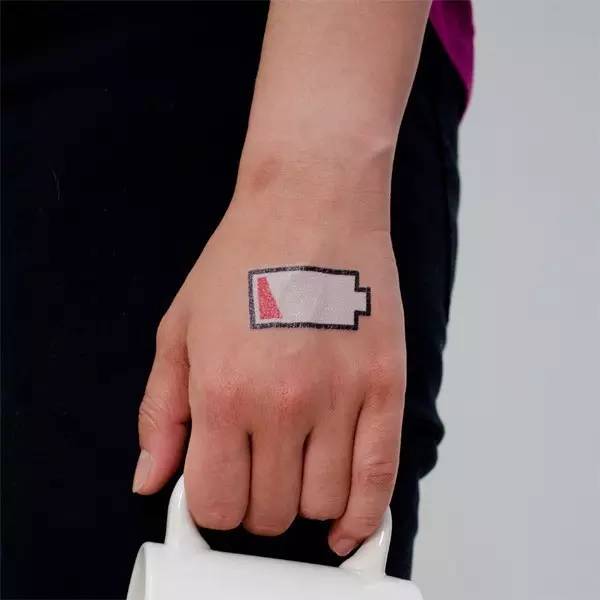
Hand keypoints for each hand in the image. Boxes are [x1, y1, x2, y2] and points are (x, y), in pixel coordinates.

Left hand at [133, 165, 405, 555]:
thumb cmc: (244, 261)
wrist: (312, 207)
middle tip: (260, 472)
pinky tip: (348, 526)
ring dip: (305, 503)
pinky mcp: (386, 388)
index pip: (216, 502)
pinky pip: (379, 480)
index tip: (222, 489)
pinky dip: (363, 517)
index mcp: (223, 392)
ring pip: (323, 505)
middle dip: (258, 504)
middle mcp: (283, 405)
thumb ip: (162, 412)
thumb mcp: (180, 330)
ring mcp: (341, 398)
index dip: (214, 508)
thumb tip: (152, 480)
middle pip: (270, 512)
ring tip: (299, 469)